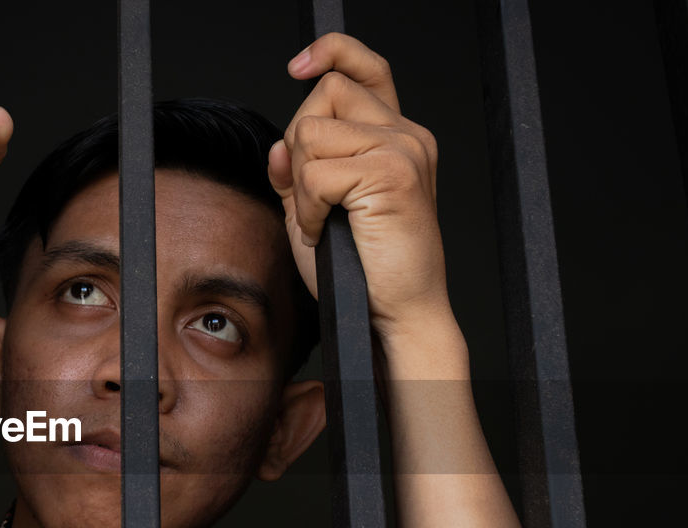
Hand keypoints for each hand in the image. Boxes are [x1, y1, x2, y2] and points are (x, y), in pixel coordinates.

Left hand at [268, 33, 448, 339]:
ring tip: (325, 221)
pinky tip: (327, 232)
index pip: (364, 69)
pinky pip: (314, 171)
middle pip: (325, 93)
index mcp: (395, 137)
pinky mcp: (392, 173)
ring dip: (302, 183)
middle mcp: (406, 135)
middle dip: (301, 144)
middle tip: (318, 200)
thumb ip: (298, 174)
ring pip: (312, 130)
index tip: (298, 66)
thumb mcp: (315, 213)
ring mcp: (403, 150)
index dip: (331, 52)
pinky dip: (308, 208)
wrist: (394, 315)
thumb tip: (280, 145)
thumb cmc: (361, 273)